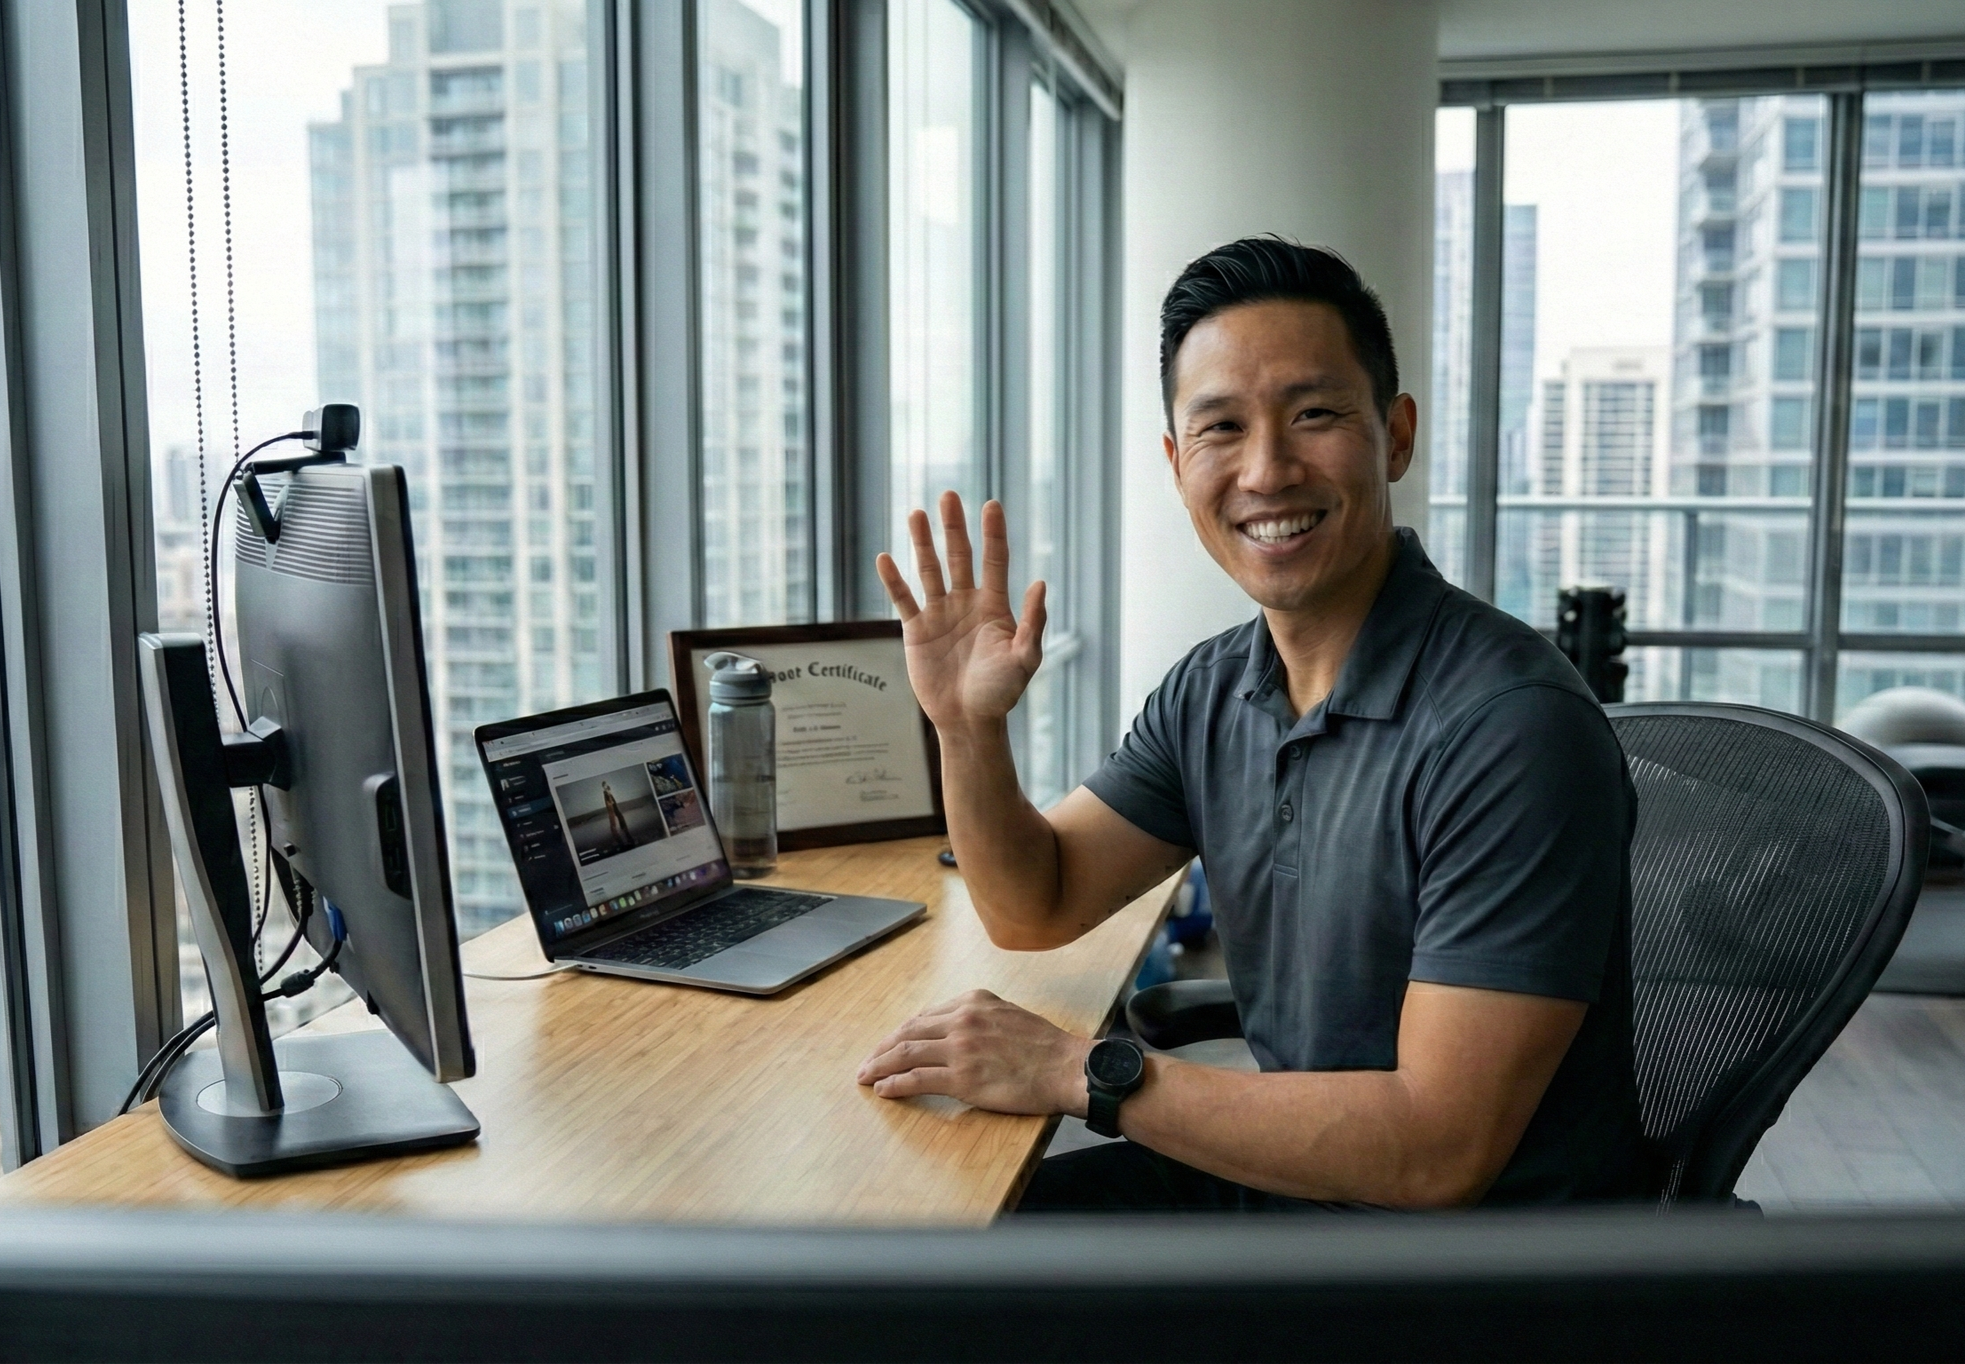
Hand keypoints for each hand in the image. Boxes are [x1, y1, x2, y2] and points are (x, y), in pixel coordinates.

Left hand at [856, 989, 1090, 1116]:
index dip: (901, 1033)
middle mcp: (962, 1019)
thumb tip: (954, 1029)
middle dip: (882, 1048)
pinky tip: (884, 1089)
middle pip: (908, 1032)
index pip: (925, 1017)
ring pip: (905, 1053)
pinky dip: (895, 1084)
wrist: (1066, 1067)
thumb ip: (979, 1017)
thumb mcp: (1008, 1013)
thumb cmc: (1045, 1046)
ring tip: (865, 1076)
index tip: (890, 1044)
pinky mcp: (962, 1077)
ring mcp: (960, 1048)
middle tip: (867, 1062)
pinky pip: (917, 1079)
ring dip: (879, 1065)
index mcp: (973, 1001)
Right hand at [875, 494, 1045, 733]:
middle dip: (954, 527)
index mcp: (994, 606)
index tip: (990, 505)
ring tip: (916, 513)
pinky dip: (894, 580)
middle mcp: (966, 603)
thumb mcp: (1024, 659)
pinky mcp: (917, 631)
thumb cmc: (1001, 693)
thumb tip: (1041, 583)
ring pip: (929, 570)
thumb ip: (1032, 623)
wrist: (968, 721)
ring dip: (922, 542)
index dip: (993, 533)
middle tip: (948, 496)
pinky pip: (904, 599)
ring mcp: (940, 614)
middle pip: (959, 556)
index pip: (994, 561)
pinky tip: (885, 558)